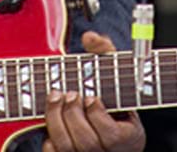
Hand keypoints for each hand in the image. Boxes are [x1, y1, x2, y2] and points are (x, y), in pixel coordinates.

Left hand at [42, 31, 144, 151]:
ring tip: (56, 98)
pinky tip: (52, 119)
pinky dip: (48, 137)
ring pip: (67, 148)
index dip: (98, 115)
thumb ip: (105, 51)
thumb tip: (89, 36)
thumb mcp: (116, 73)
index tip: (91, 97)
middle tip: (70, 94)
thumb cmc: (112, 95)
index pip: (112, 136)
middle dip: (73, 114)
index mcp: (127, 138)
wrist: (108, 128)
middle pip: (86, 142)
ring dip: (56, 120)